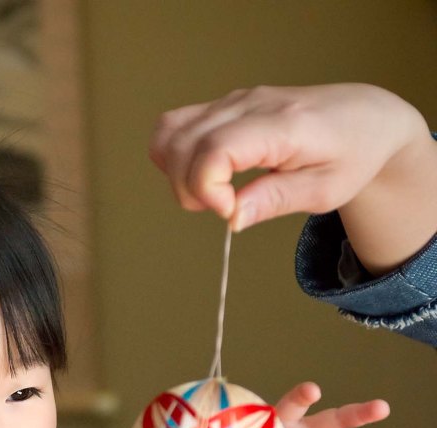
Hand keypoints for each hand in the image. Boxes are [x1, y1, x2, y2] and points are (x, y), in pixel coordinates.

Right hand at [149, 83, 430, 237]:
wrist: (366, 118)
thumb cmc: (351, 154)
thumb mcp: (324, 191)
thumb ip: (275, 201)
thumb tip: (232, 218)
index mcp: (282, 125)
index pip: (215, 150)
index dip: (207, 189)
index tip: (228, 212)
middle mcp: (250, 105)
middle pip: (182, 145)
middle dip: (189, 190)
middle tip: (226, 208)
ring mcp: (232, 102)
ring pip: (170, 134)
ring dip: (178, 175)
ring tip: (213, 194)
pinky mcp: (224, 106)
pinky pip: (175, 128)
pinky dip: (176, 159)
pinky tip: (203, 177)